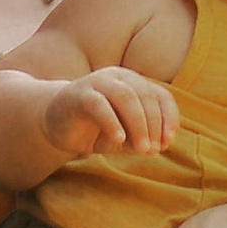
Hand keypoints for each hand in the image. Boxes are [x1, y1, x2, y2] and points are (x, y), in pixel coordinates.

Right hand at [44, 66, 178, 161]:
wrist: (58, 127)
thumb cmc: (97, 130)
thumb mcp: (125, 137)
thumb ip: (141, 139)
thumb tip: (159, 146)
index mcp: (134, 84)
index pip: (160, 96)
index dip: (168, 119)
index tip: (167, 142)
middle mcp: (118, 77)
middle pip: (145, 96)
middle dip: (153, 125)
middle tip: (152, 150)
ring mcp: (97, 82)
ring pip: (126, 96)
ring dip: (138, 124)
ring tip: (141, 148)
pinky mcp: (78, 94)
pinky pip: (99, 104)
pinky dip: (112, 122)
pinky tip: (119, 139)